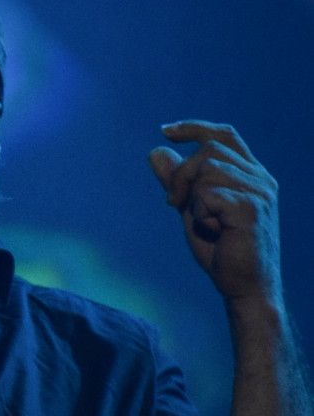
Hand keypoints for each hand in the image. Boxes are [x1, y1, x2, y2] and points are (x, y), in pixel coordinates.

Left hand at [149, 120, 280, 302]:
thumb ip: (175, 181)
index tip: (165, 131)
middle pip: (207, 151)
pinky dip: (199, 214)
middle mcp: (260, 178)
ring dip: (192, 198)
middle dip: (180, 176)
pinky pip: (208, 194)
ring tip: (205, 222)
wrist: (242, 287)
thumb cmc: (219, 249)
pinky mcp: (252, 208)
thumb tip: (155, 151)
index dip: (194, 128)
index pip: (224, 136)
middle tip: (173, 204)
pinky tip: (214, 231)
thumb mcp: (190, 209)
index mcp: (251, 174)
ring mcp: (260, 192)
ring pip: (206, 170)